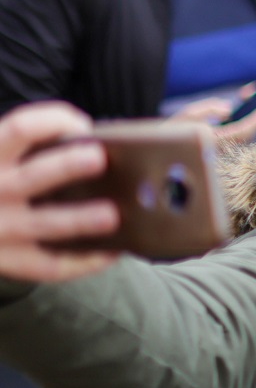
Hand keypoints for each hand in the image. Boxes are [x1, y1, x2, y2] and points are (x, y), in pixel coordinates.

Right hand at [0, 103, 119, 282]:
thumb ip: (23, 149)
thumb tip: (89, 136)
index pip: (19, 130)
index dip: (53, 122)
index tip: (83, 126)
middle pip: (32, 176)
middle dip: (66, 166)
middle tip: (99, 159)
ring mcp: (0, 230)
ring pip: (44, 224)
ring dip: (80, 219)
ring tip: (111, 215)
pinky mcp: (9, 261)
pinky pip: (50, 265)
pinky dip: (84, 261)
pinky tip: (111, 252)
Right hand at [175, 90, 255, 145]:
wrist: (162, 148)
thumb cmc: (174, 129)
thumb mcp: (188, 114)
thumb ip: (209, 109)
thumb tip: (228, 109)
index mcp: (212, 140)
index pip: (240, 132)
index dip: (253, 122)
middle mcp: (218, 148)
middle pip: (244, 137)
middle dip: (255, 124)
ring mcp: (218, 150)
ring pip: (239, 140)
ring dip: (249, 127)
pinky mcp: (216, 150)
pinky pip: (232, 140)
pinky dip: (241, 129)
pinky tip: (243, 120)